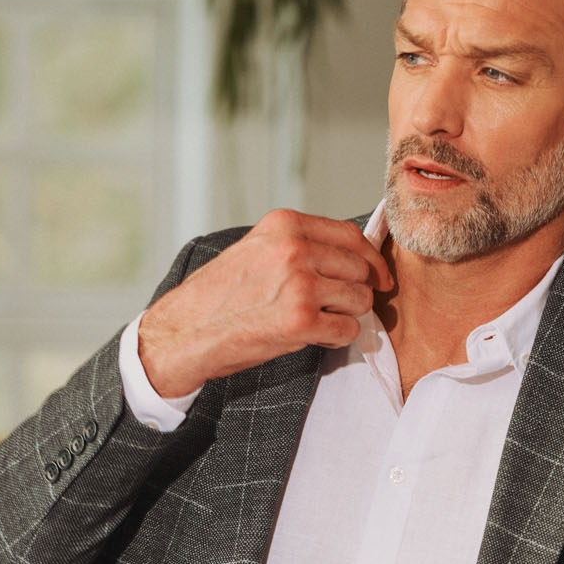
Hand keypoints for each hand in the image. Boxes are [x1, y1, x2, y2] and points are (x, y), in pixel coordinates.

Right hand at [138, 209, 394, 397]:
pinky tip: (315, 337)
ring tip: (320, 321)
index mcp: (284, 225)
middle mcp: (293, 248)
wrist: (185, 331)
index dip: (371, 260)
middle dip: (358, 291)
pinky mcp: (300, 320)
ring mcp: (299, 283)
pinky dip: (337, 338)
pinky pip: (347, 329)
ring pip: (360, 300)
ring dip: (347, 316)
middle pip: (360, 269)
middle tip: (340, 307)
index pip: (352, 235)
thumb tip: (354, 256)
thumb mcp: (258, 250)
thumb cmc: (222, 295)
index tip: (378, 277)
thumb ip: (300, 245)